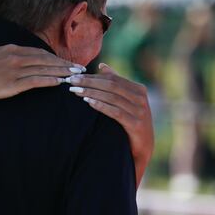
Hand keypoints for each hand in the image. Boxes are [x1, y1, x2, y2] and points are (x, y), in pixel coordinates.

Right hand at [0, 44, 80, 99]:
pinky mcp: (12, 84)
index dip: (55, 57)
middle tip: (79, 68)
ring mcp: (15, 71)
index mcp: (12, 49)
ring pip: (44, 70)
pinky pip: (36, 81)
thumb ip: (8, 54)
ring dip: (61, 73)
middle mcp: (16, 57)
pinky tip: (60, 83)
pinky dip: (50, 81)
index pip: (39, 52)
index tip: (66, 61)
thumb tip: (19, 56)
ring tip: (75, 76)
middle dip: (64, 64)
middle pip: (46, 59)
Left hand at [66, 63, 153, 177]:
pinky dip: (101, 105)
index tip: (75, 76)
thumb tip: (102, 66)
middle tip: (72, 82)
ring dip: (92, 93)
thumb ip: (116, 83)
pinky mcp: (136, 124)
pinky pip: (116, 112)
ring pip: (112, 97)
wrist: (142, 148)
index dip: (93, 77)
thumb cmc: (131, 121)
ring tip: (75, 91)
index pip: (112, 79)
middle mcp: (141, 98)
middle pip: (111, 86)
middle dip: (89, 83)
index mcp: (139, 89)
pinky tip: (88, 102)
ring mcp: (140, 111)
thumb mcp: (126, 101)